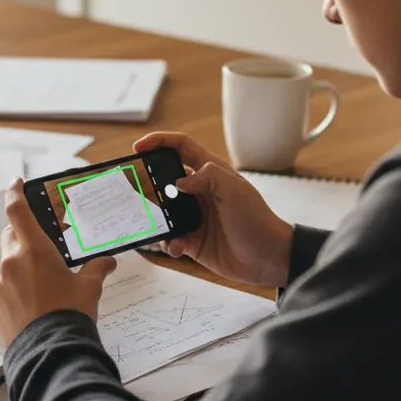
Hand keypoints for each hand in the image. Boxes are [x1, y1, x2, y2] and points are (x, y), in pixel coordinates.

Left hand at [0, 178, 117, 345]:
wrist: (51, 354)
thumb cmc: (71, 315)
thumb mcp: (89, 288)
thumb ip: (96, 269)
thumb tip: (107, 262)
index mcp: (34, 250)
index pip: (17, 211)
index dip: (14, 192)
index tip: (15, 182)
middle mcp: (12, 263)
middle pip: (10, 236)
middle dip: (22, 234)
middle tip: (40, 241)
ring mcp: (1, 286)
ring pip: (8, 264)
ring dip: (22, 266)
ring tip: (45, 283)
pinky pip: (5, 289)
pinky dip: (17, 289)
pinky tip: (35, 304)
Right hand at [134, 132, 292, 287]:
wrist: (267, 259)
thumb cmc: (257, 220)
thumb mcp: (235, 191)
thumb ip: (207, 177)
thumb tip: (178, 181)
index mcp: (210, 172)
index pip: (180, 147)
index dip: (159, 142)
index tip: (138, 147)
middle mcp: (199, 191)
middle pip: (164, 179)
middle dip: (147, 183)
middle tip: (133, 189)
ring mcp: (194, 216)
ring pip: (163, 211)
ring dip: (156, 218)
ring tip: (154, 223)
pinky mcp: (192, 239)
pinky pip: (170, 238)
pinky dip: (169, 243)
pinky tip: (178, 247)